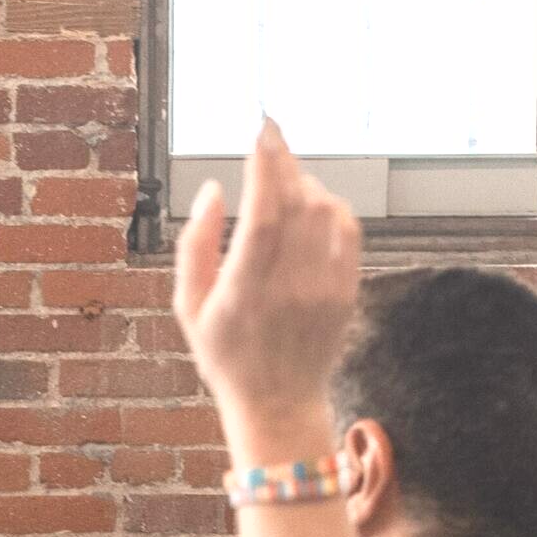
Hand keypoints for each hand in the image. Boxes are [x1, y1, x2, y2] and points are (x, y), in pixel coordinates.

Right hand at [174, 119, 362, 464]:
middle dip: (283, 158)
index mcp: (244, 291)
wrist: (278, 404)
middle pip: (295, 204)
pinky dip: (330, 204)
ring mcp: (323, 290)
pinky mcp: (346, 291)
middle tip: (269, 132)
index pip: (263, 216)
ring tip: (282, 173)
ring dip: (302, 180)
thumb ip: (195, 246)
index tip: (259, 132)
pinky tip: (310, 201)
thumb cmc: (225, 354)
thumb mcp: (189, 307)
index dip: (264, 168)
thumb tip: (212, 189)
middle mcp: (289, 288)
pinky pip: (347, 229)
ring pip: (323, 210)